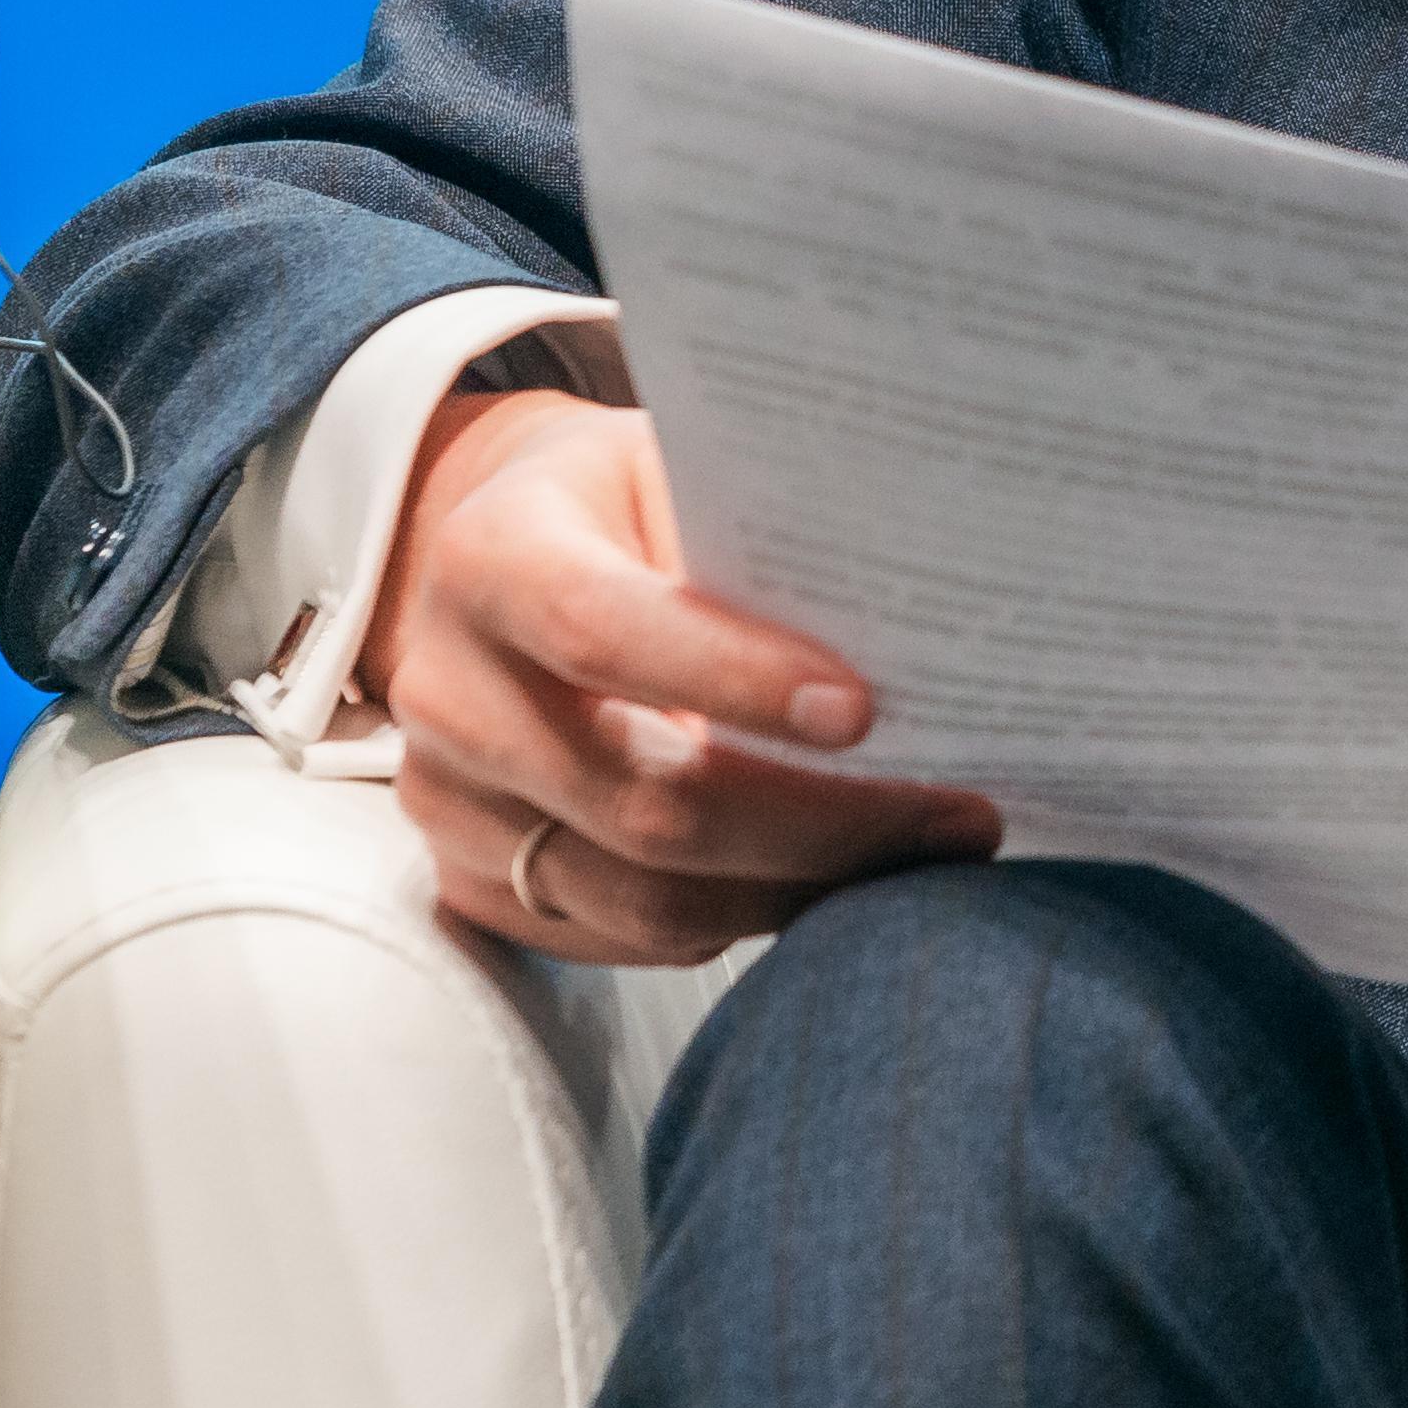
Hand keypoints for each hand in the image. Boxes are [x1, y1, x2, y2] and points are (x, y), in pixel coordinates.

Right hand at [364, 388, 998, 965]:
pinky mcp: (472, 882)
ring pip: (645, 898)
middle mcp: (449, 688)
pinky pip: (626, 940)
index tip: (867, 713)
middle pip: (645, 802)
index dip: (736, 679)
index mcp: (492, 556)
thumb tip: (928, 617)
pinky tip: (827, 876)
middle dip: (824, 825)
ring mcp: (451, 802)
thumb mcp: (685, 467)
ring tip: (919, 854)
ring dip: (802, 890)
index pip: (605, 630)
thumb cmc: (630, 504)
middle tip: (958, 815)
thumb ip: (767, 535)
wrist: (507, 563)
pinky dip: (743, 916)